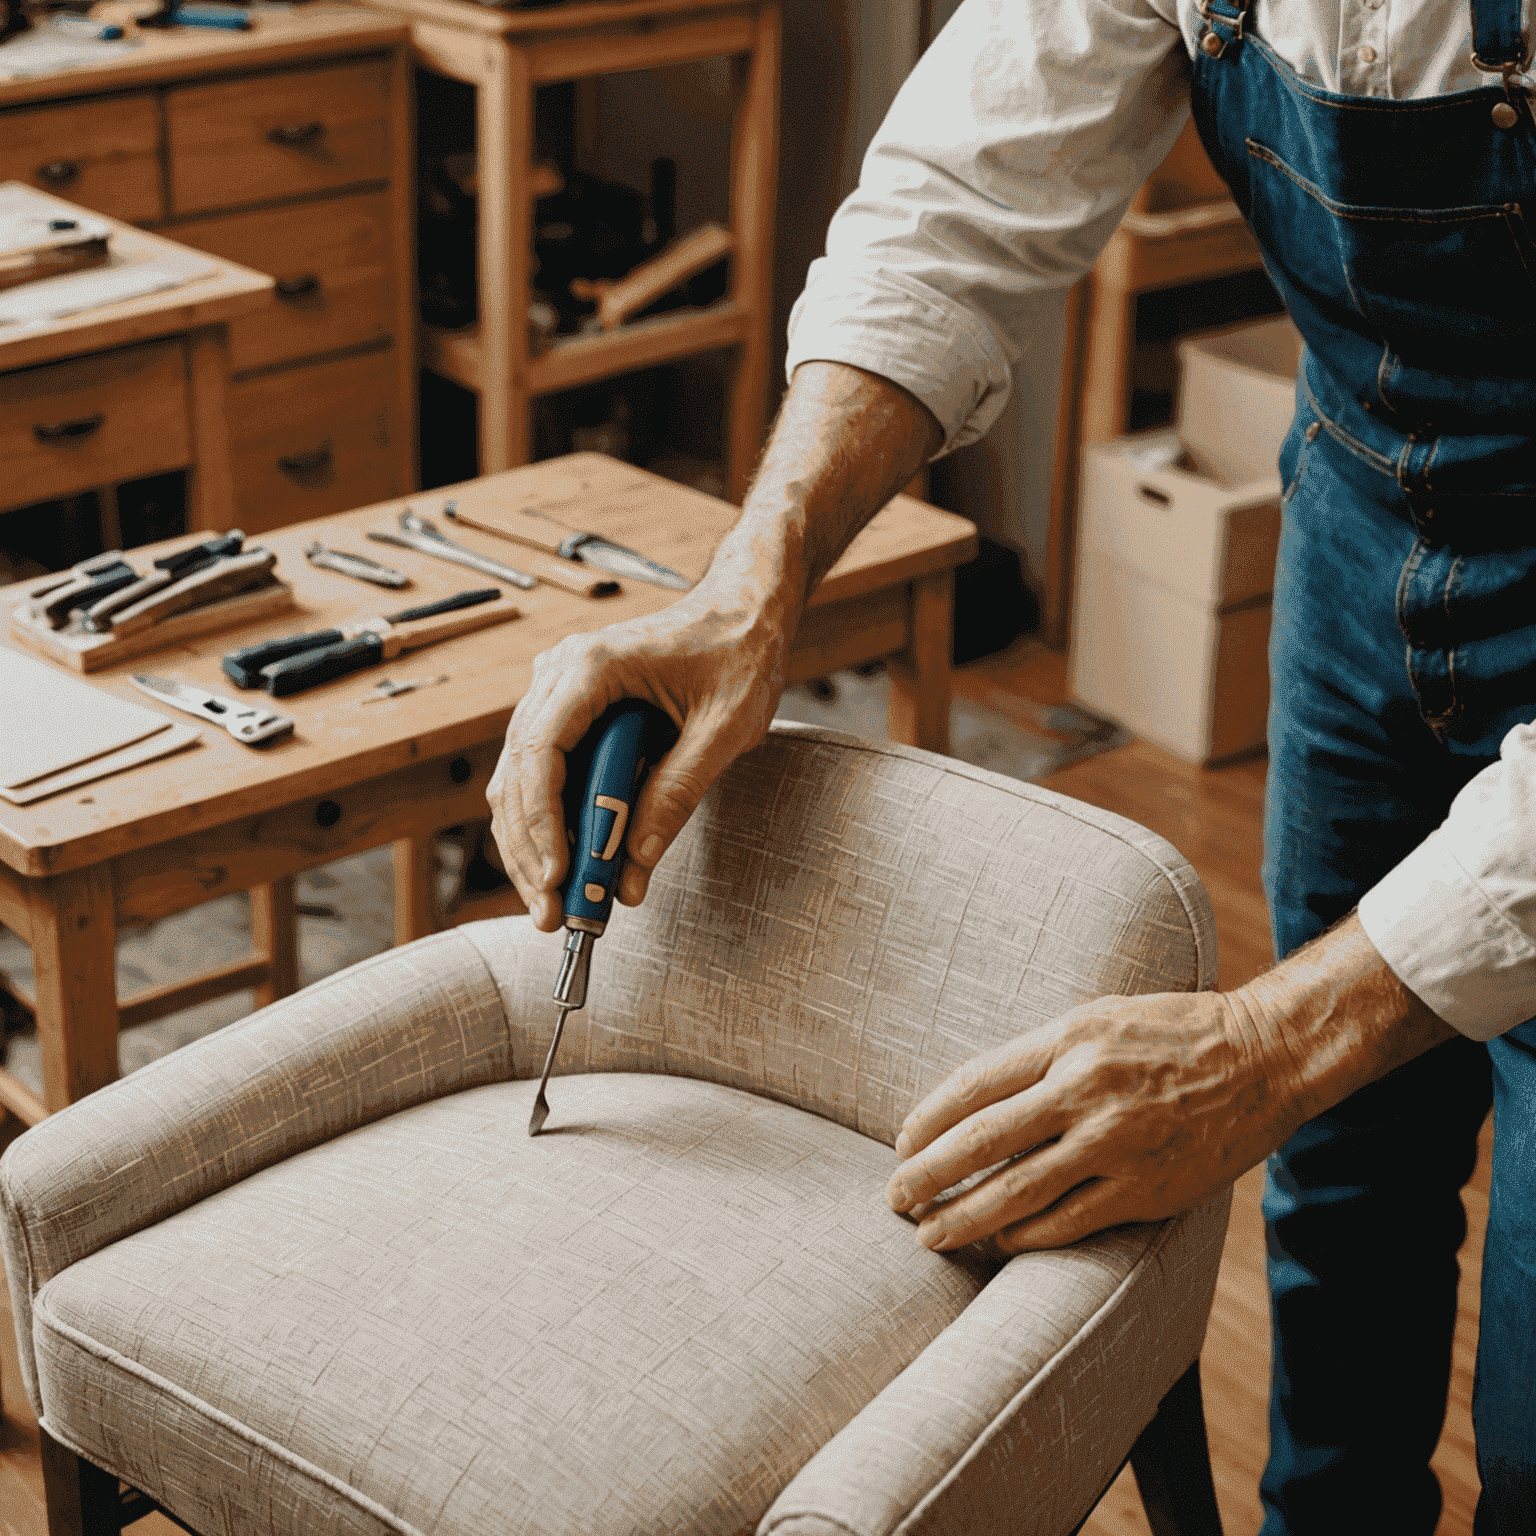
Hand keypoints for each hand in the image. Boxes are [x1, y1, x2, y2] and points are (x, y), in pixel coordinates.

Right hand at [487, 581, 787, 930]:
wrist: (743, 613)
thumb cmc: (739, 655)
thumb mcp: (724, 730)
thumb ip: (678, 794)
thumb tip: (635, 865)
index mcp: (592, 667)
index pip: (541, 754)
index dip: (541, 823)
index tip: (556, 876)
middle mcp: (560, 675)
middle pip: (518, 775)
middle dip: (530, 851)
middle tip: (551, 913)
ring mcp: (558, 691)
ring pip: (520, 780)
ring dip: (533, 844)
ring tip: (556, 903)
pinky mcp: (570, 711)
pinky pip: (543, 773)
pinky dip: (550, 822)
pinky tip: (566, 866)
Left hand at [884, 915, 1455, 1255]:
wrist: (1264, 1057)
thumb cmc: (1174, 1031)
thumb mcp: (1099, 1018)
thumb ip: (1043, 1054)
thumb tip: (979, 1097)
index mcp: (1067, 1039)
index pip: (975, 1084)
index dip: (930, 1120)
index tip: (902, 1143)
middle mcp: (1085, 1088)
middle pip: (983, 1140)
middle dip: (929, 1173)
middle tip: (894, 1197)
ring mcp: (1116, 1143)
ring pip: (1019, 1191)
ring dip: (966, 1216)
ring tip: (929, 1234)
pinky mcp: (1147, 1187)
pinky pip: (1070, 1221)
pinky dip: (1027, 1237)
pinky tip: (998, 1245)